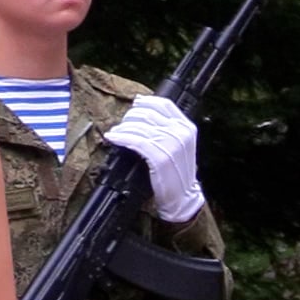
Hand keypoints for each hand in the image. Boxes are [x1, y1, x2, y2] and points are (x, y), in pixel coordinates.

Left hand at [102, 95, 203, 222]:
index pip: (164, 104)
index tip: (134, 104)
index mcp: (186, 127)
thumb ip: (166, 129)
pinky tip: (113, 138)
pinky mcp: (160, 157)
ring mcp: (171, 144)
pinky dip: (121, 138)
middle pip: (148, 113)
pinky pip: (136, 141)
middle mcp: (180, 132)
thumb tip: (142, 109)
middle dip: (130, 116)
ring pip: (140, 127)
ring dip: (122, 128)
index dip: (146, 102)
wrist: (183, 197)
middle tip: (121, 124)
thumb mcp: (177, 146)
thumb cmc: (176, 173)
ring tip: (114, 132)